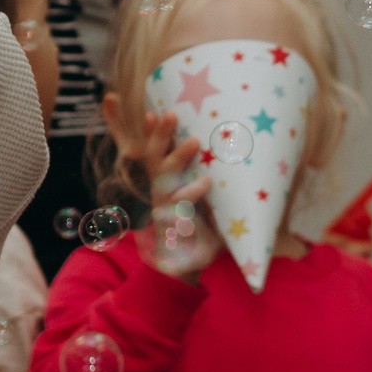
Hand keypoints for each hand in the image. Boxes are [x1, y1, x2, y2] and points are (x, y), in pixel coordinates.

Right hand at [124, 111, 217, 282]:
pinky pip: (181, 205)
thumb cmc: (197, 223)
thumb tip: (231, 147)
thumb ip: (205, 176)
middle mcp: (160, 190)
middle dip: (159, 134)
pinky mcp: (175, 224)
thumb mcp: (199, 197)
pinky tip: (206, 181)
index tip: (141, 106)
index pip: (150, 149)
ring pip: (165, 178)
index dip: (146, 130)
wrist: (185, 265)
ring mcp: (165, 207)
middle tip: (168, 113)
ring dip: (177, 157)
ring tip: (194, 140)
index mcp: (162, 179)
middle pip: (153, 158)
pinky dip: (193, 192)